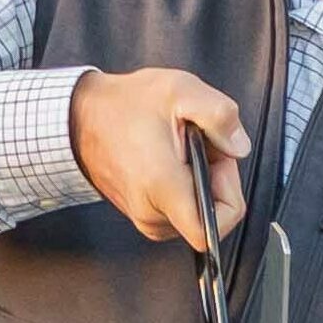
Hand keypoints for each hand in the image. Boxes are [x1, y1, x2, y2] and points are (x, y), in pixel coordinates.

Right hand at [69, 66, 250, 250]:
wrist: (82, 119)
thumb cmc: (125, 106)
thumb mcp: (180, 90)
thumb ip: (219, 115)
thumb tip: (239, 147)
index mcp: (162, 187)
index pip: (210, 232)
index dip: (229, 194)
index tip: (219, 162)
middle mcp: (152, 214)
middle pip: (213, 215)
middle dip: (216, 178)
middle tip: (198, 144)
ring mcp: (146, 220)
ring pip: (199, 212)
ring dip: (201, 181)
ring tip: (181, 148)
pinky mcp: (144, 218)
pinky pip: (183, 211)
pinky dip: (186, 186)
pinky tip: (173, 159)